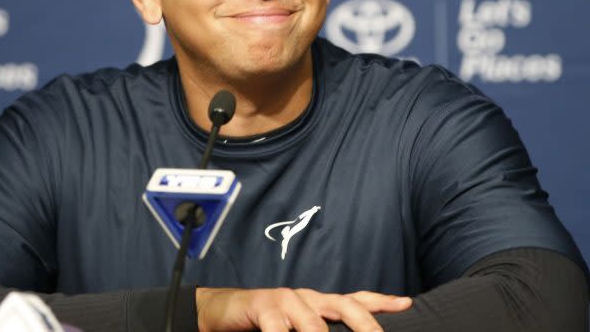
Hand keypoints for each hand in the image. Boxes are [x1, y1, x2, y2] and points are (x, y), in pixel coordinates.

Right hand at [195, 287, 411, 331]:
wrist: (219, 311)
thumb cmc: (262, 323)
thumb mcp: (294, 328)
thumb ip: (319, 331)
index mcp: (316, 303)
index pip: (354, 300)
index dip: (380, 301)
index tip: (406, 303)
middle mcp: (305, 298)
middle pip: (344, 306)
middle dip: (366, 324)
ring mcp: (285, 300)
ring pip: (314, 325)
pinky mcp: (263, 307)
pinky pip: (279, 331)